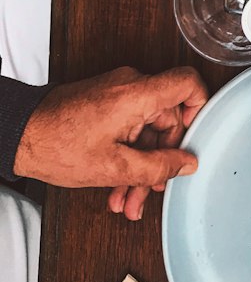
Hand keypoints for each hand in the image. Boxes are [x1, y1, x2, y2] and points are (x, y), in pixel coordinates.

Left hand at [14, 66, 207, 220]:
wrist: (19, 136)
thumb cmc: (57, 146)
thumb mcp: (115, 167)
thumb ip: (158, 167)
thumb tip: (187, 163)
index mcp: (138, 94)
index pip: (188, 82)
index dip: (200, 108)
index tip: (195, 137)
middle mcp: (131, 85)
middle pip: (166, 118)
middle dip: (159, 160)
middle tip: (150, 190)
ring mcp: (118, 93)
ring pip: (146, 130)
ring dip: (140, 166)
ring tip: (128, 199)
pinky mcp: (106, 102)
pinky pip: (130, 126)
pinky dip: (128, 154)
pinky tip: (117, 185)